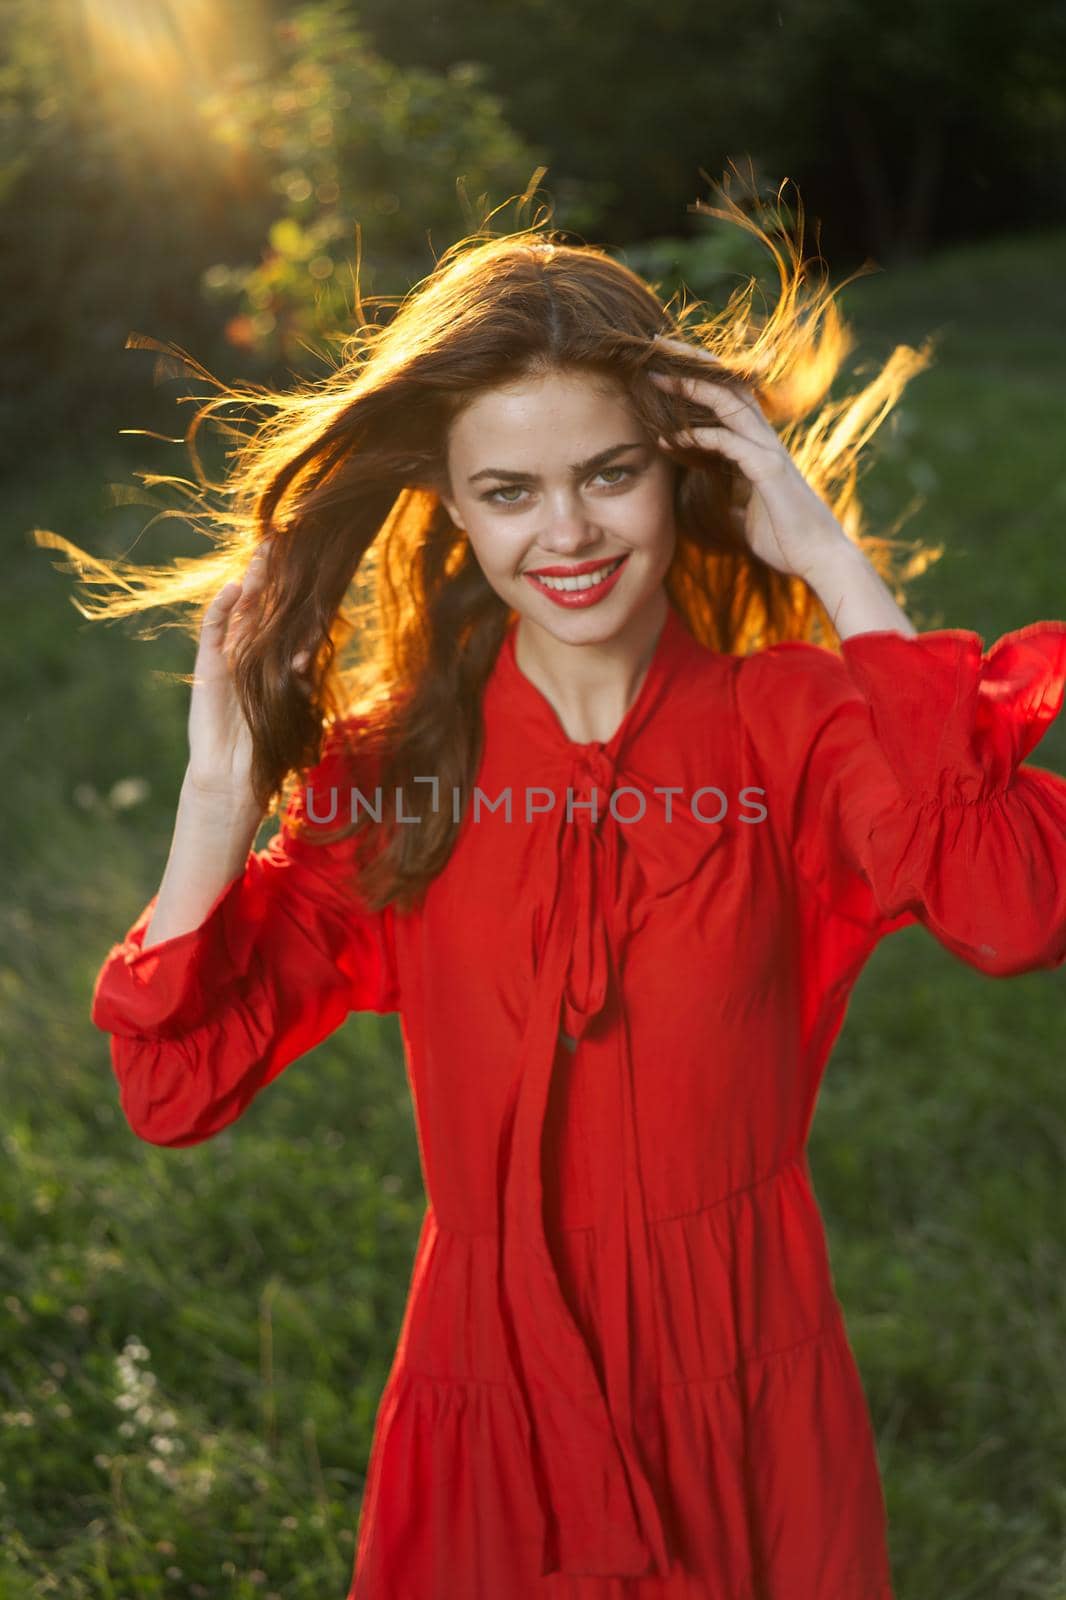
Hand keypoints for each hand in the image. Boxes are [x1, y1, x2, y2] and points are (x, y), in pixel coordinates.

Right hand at [186, 536, 313, 801]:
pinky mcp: (208, 666)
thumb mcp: (294, 707)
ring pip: (241, 610)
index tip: (311, 565)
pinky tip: (234, 587)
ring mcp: (228, 657)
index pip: (285, 617)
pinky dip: (222, 609)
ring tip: (264, 551)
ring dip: (252, 581)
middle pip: (263, 605)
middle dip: (273, 575)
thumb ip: (299, 679)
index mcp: (273, 661)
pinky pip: (214, 630)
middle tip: (285, 541)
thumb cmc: (268, 748)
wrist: (234, 774)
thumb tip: (307, 658)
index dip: (294, 593)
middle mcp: (251, 653)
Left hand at [648, 335, 850, 580]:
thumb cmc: (785, 538)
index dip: (697, 376)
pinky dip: (699, 438)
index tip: (662, 364)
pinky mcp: (769, 471)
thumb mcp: (746, 514)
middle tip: (654, 347)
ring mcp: (769, 451)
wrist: (820, 559)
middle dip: (690, 363)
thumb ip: (729, 497)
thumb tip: (712, 498)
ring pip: (729, 404)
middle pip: (727, 384)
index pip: (727, 395)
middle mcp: (764, 439)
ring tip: (655, 379)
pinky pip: (729, 444)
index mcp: (758, 444)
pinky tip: (670, 439)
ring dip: (690, 388)